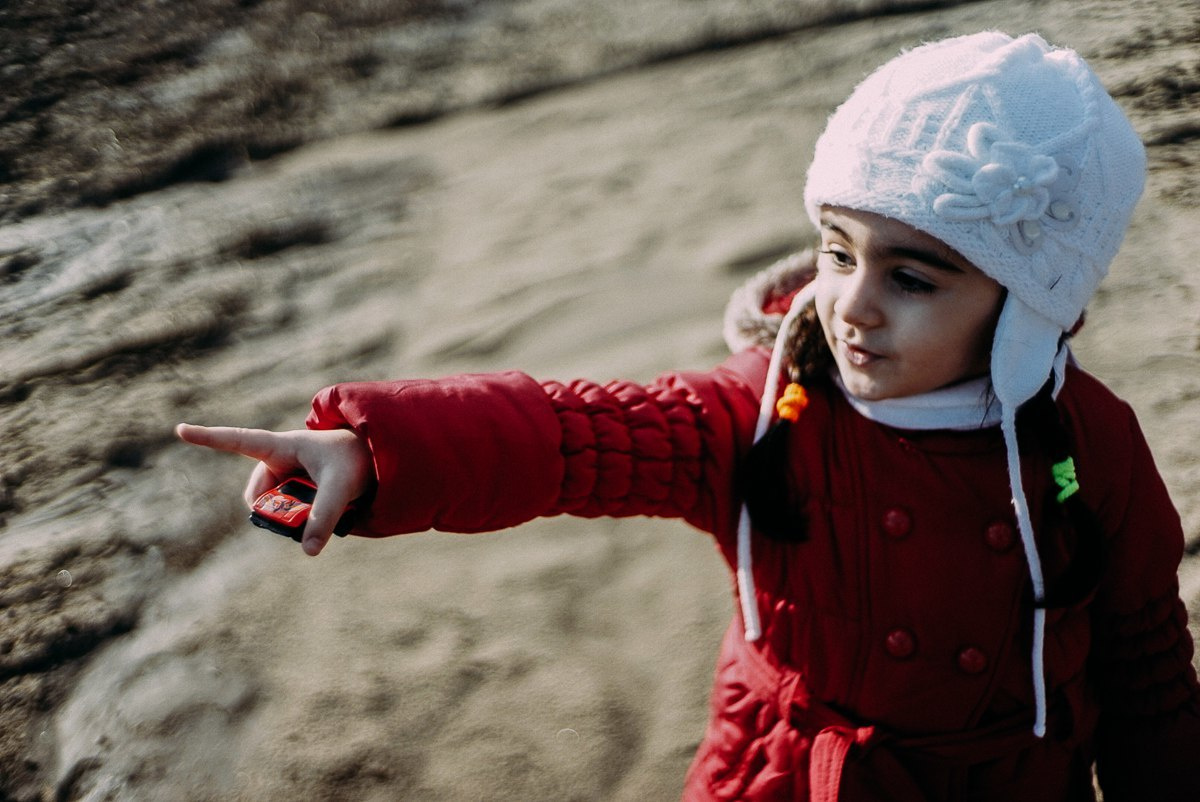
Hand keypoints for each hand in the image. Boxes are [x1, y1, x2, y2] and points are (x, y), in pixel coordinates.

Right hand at [175, 423, 371, 555]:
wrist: (378, 460)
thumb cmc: (357, 461)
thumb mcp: (342, 487)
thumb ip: (325, 517)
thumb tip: (308, 550)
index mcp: (282, 446)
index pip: (239, 441)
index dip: (209, 438)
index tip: (180, 430)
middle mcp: (279, 461)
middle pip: (260, 497)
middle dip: (277, 512)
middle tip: (310, 510)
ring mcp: (286, 476)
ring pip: (275, 509)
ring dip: (294, 515)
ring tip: (330, 501)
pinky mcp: (296, 490)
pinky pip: (289, 513)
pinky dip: (305, 518)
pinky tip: (331, 507)